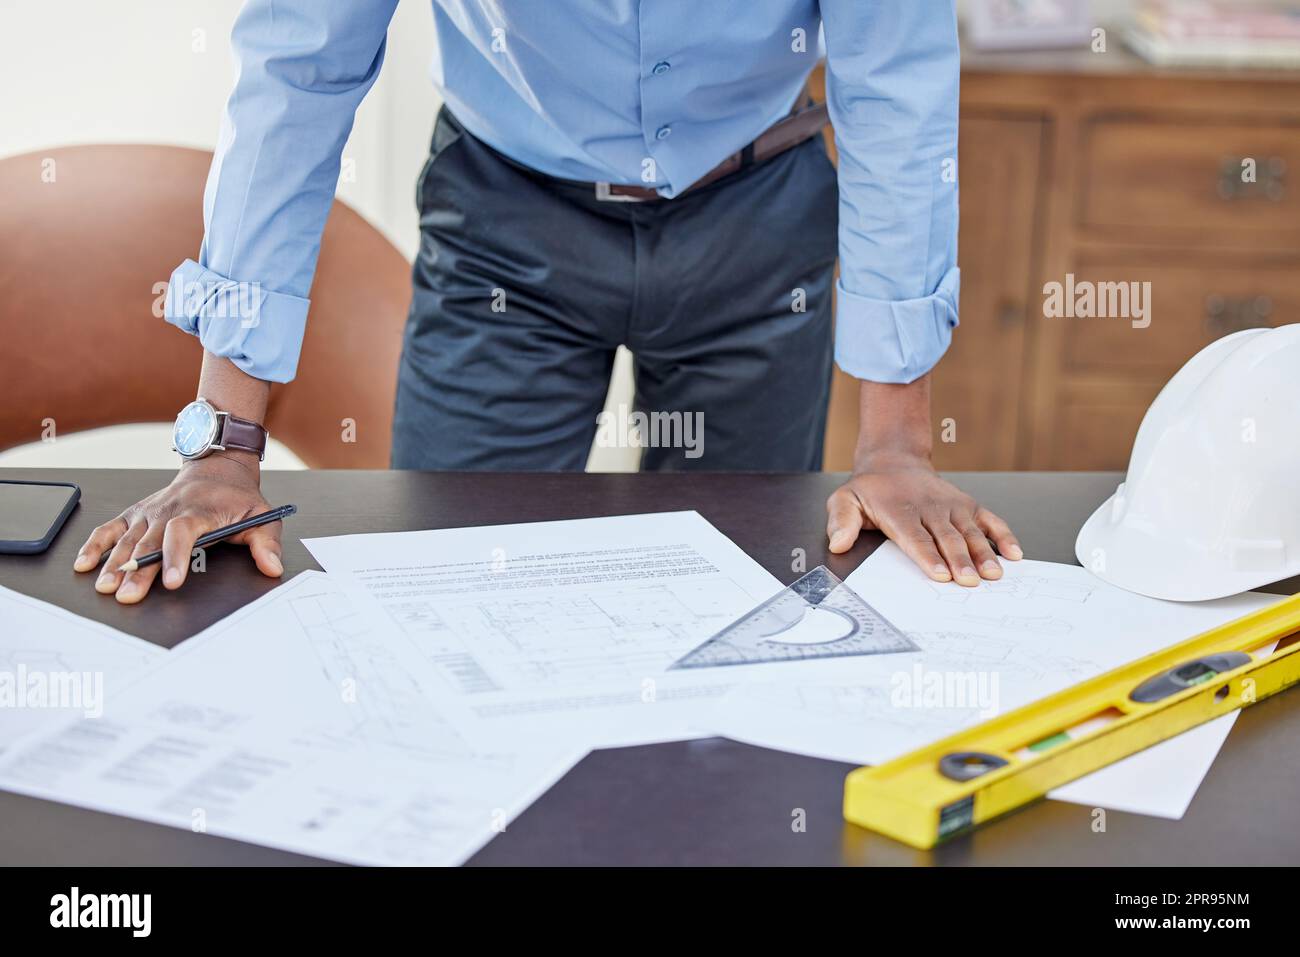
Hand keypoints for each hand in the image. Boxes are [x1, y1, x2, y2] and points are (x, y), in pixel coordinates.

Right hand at [72, 453, 282, 603]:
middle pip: (150, 542)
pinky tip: (84, 564)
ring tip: (105, 587)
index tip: (172, 581)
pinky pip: (111, 528)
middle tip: (127, 595)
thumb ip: (267, 543)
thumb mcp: (262, 516)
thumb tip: (273, 567)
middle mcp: (170, 510)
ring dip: (114, 563)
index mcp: (199, 511)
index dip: (176, 557)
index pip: (183, 533)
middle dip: (138, 570)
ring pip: (128, 539)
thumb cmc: (238, 498)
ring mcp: (150, 511)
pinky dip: (96, 544)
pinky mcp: (137, 513)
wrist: (217, 468)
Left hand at [826, 454, 1021, 585]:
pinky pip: (989, 520)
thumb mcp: (845, 501)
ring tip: (995, 573)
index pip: (915, 537)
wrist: (894, 462)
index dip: (928, 556)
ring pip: (970, 532)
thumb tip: (838, 542)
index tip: (939, 575)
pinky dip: (1003, 535)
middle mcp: (930, 509)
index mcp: (899, 511)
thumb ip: (841, 522)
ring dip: (984, 553)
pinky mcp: (968, 506)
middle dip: (959, 560)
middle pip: (946, 538)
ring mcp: (952, 507)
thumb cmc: (870, 491)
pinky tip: (1015, 553)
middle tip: (970, 581)